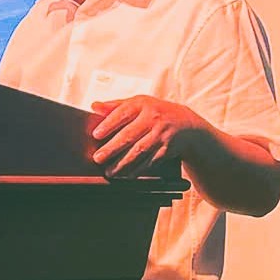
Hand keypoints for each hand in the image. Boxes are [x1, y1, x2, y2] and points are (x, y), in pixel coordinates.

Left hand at [89, 96, 204, 175]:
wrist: (186, 124)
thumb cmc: (155, 112)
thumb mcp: (138, 104)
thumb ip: (115, 106)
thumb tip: (94, 106)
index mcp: (142, 104)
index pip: (123, 113)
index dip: (109, 124)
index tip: (96, 135)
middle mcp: (153, 118)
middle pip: (130, 134)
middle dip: (112, 148)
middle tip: (98, 158)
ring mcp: (161, 134)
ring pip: (140, 151)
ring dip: (123, 163)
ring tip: (109, 171)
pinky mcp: (167, 149)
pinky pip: (150, 161)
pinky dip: (137, 170)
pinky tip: (126, 175)